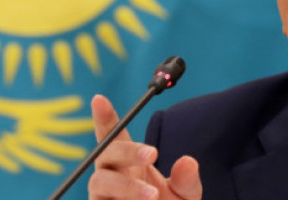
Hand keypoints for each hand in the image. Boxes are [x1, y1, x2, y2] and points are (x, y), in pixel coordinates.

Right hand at [87, 95, 202, 199]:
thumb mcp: (186, 195)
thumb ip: (187, 180)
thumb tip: (188, 162)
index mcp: (130, 161)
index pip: (113, 135)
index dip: (104, 117)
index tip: (99, 98)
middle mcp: (112, 175)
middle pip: (106, 154)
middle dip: (128, 151)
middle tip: (153, 154)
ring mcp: (102, 196)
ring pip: (100, 182)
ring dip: (125, 186)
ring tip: (152, 196)